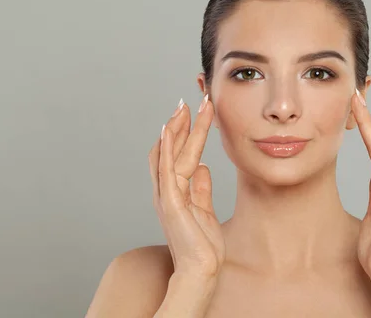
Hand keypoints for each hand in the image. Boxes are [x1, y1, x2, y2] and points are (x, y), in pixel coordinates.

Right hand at [148, 95, 224, 279]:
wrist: (201, 270)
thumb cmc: (202, 244)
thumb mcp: (204, 209)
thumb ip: (201, 188)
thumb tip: (204, 167)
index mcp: (175, 191)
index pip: (175, 154)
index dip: (181, 132)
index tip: (193, 112)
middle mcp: (166, 190)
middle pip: (169, 150)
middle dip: (178, 124)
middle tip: (187, 101)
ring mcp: (166, 196)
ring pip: (168, 154)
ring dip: (175, 129)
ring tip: (183, 108)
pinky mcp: (171, 203)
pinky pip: (166, 170)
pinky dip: (165, 149)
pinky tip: (168, 130)